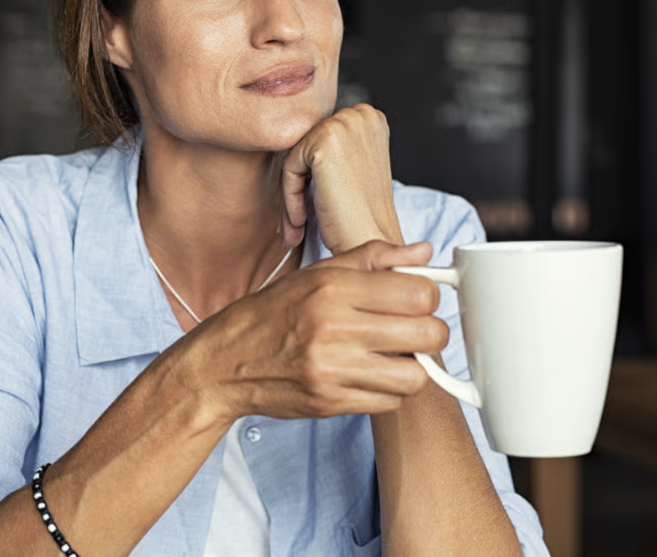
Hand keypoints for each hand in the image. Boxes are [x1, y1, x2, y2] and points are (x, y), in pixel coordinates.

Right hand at [187, 240, 448, 422]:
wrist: (227, 360)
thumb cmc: (274, 312)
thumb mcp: (318, 273)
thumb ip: (374, 258)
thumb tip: (423, 252)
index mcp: (333, 287)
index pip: (418, 293)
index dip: (427, 295)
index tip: (416, 298)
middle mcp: (334, 327)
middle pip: (427, 333)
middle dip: (429, 330)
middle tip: (412, 327)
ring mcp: (333, 369)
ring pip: (415, 375)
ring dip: (411, 365)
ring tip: (392, 354)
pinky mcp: (331, 403)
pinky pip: (389, 403)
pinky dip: (388, 390)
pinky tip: (370, 373)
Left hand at [280, 104, 401, 254]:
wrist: (371, 242)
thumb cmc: (361, 215)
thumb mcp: (352, 168)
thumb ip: (332, 147)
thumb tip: (294, 138)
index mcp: (370, 117)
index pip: (320, 138)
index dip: (313, 176)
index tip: (313, 205)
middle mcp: (361, 114)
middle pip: (306, 145)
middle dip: (301, 184)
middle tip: (300, 221)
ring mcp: (344, 123)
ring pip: (295, 156)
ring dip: (293, 193)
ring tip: (299, 225)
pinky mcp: (325, 139)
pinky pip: (289, 166)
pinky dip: (290, 197)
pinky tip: (301, 221)